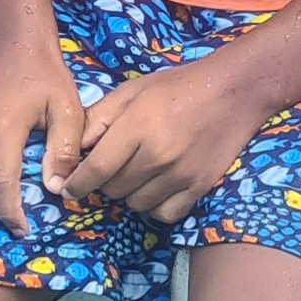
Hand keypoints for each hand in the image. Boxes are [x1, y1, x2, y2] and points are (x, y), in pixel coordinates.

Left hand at [60, 60, 265, 227]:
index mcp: (137, 127)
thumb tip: (75, 147)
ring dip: (128, 195)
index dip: (77, 184)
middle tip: (109, 169)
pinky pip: (166, 214)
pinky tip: (154, 190)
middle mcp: (158, 155)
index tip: (66, 190)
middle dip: (103, 183)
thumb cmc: (177, 87)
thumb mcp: (131, 91)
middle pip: (114, 189)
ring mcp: (182, 174)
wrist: (234, 91)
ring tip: (134, 175)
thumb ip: (99, 117)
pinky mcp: (201, 187)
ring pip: (137, 204)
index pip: (97, 169)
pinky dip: (154, 207)